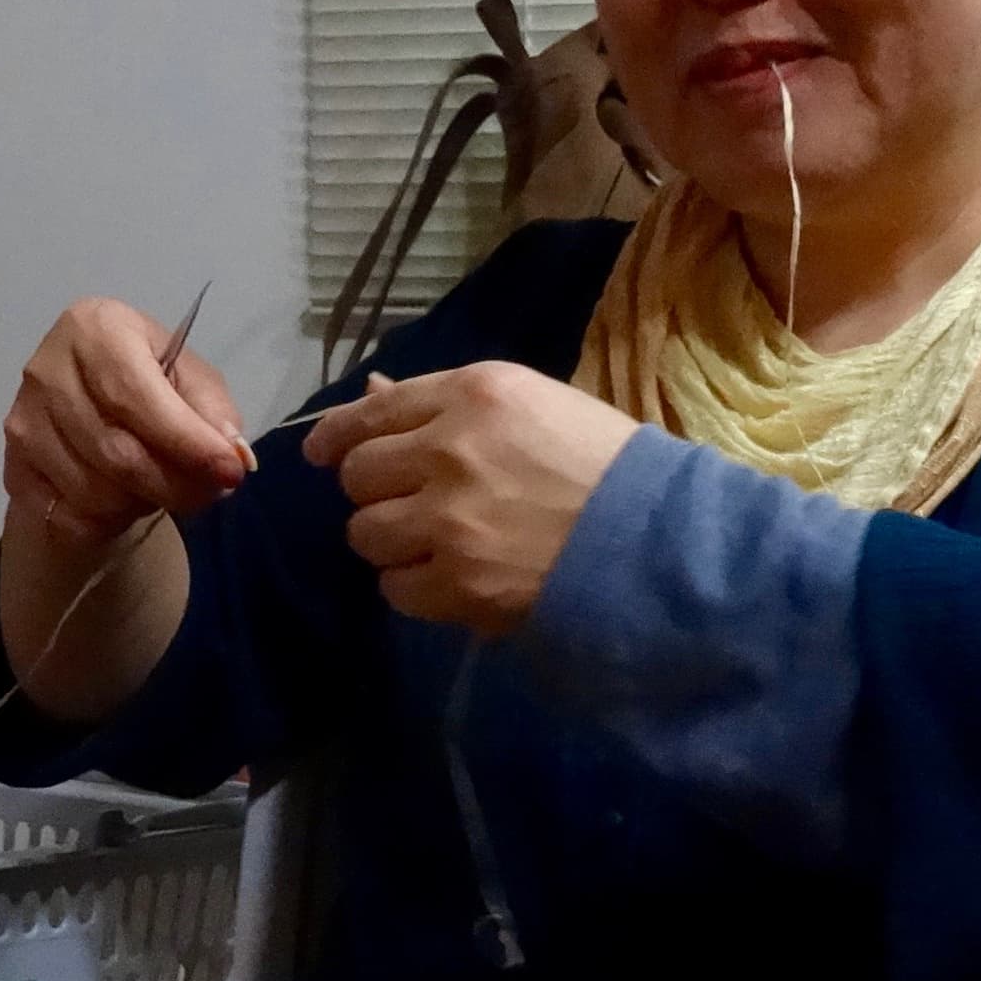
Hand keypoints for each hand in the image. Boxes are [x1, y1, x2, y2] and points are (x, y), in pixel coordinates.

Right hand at [1, 297, 250, 550]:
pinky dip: (108, 521)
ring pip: (93, 492)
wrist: (87, 404)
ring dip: (142, 503)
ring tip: (162, 486)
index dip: (186, 440)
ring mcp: (23, 421)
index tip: (228, 472)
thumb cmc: (148, 384)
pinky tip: (124, 499)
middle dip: (173, 484)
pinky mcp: (14, 467)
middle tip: (209, 493)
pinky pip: (68, 516)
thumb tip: (231, 453)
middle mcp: (47, 369)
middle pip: (115, 451)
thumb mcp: (190, 379)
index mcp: (94, 328)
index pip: (136, 395)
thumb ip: (212, 410)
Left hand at [304, 361, 639, 635]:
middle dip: (376, 492)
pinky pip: (395, 588)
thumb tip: (368, 396)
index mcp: (477, 393)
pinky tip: (454, 580)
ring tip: (437, 546)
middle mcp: (450, 448)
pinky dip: (416, 588)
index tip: (318, 452)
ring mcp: (448, 519)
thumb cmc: (609, 468)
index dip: (336, 434)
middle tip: (411, 506)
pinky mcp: (457, 582)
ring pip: (366, 533)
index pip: (374, 410)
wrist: (661, 541)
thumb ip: (448, 405)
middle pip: (358, 474)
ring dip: (392, 542)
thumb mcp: (536, 407)